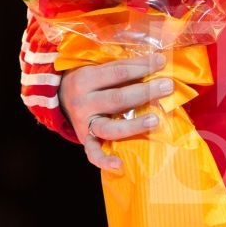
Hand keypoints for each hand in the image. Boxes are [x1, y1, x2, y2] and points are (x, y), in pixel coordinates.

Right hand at [59, 53, 175, 171]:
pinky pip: (93, 153)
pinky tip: (119, 164)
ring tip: (155, 119)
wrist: (58, 97)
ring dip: (134, 125)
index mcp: (85, 78)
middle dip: (145, 91)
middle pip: (117, 98)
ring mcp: (84, 124)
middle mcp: (83, 102)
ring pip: (110, 127)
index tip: (162, 62)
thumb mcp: (97, 68)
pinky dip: (104, 160)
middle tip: (167, 86)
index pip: (118, 72)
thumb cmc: (88, 81)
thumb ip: (121, 67)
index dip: (141, 67)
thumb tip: (155, 62)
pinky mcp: (85, 140)